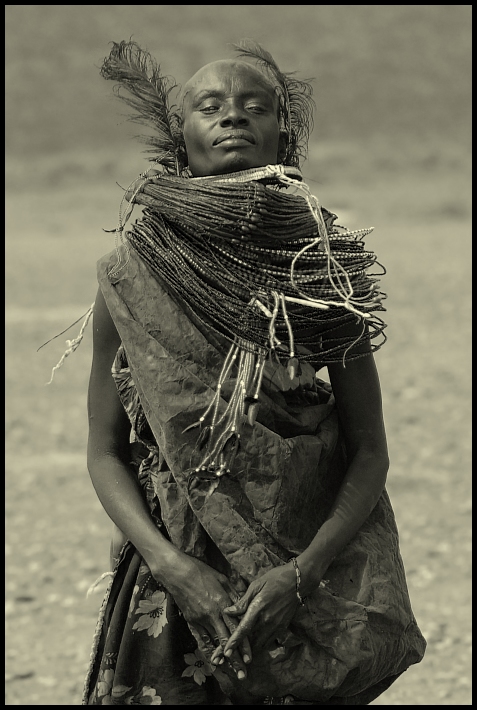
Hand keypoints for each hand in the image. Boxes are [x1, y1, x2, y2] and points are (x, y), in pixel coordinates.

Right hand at [152, 554, 251, 678]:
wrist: (177, 572)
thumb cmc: (202, 572)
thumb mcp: (222, 579)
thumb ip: (234, 595)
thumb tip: (244, 607)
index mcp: (222, 603)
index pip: (236, 628)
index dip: (244, 644)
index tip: (250, 658)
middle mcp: (212, 614)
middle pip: (226, 640)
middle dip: (235, 659)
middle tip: (242, 674)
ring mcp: (200, 619)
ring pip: (214, 643)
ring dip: (222, 659)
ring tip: (230, 672)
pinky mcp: (191, 621)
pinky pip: (201, 639)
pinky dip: (208, 651)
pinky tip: (213, 661)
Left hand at [221, 563, 298, 657]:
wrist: (298, 581)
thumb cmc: (275, 579)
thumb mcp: (256, 585)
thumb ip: (243, 601)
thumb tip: (228, 612)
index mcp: (258, 608)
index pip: (244, 629)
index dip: (234, 641)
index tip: (226, 652)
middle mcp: (267, 620)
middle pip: (251, 641)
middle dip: (239, 650)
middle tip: (228, 656)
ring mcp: (276, 626)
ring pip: (260, 645)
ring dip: (250, 650)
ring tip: (240, 654)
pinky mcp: (283, 628)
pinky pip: (269, 641)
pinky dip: (260, 645)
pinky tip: (254, 645)